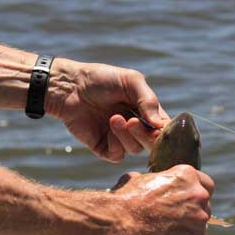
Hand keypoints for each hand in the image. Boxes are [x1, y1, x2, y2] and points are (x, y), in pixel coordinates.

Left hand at [46, 59, 170, 161]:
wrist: (70, 87)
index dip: (164, 131)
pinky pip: (118, 155)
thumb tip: (161, 126)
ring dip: (126, 135)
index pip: (164, 128)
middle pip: (152, 143)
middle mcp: (136, 127)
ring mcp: (120, 138)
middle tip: (132, 121)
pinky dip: (116, 144)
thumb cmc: (101, 79)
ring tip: (113, 118)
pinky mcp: (104, 147)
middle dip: (145, 135)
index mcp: (146, 111)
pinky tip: (108, 128)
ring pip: (135, 149)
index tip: (159, 127)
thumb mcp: (130, 81)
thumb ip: (148, 100)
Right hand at [111, 165, 213, 234]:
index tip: (190, 203)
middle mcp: (198, 194)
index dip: (197, 195)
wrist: (120, 222)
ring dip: (189, 233)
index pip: (206, 184)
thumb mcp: (138, 179)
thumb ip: (152, 180)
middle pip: (205, 207)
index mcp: (187, 175)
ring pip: (200, 228)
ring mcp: (199, 218)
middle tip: (177, 223)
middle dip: (193, 214)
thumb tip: (146, 181)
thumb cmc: (125, 199)